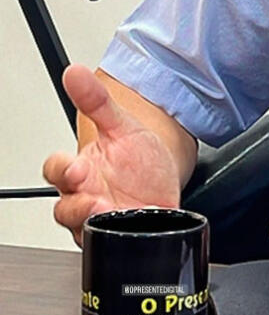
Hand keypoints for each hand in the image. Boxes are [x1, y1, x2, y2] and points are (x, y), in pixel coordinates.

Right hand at [42, 64, 180, 245]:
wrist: (166, 179)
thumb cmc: (137, 157)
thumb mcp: (122, 125)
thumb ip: (97, 101)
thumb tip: (75, 72)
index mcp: (81, 170)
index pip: (55, 171)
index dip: (60, 170)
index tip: (76, 166)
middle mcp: (86, 197)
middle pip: (63, 208)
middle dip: (74, 203)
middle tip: (93, 196)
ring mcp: (102, 218)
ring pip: (81, 228)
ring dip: (91, 222)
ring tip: (108, 211)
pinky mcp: (122, 235)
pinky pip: (114, 242)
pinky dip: (121, 236)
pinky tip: (136, 223)